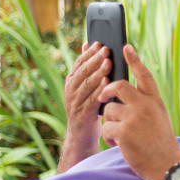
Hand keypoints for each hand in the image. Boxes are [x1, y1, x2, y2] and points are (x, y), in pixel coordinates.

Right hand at [60, 42, 110, 170]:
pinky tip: (108, 82)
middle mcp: (71, 90)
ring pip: (87, 84)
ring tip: (108, 62)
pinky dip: (99, 90)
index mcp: (72, 82)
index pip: (80, 63)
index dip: (89, 53)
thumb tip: (87, 44)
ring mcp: (75, 102)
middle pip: (83, 71)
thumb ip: (85, 67)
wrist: (81, 136)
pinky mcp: (83, 114)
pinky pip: (92, 99)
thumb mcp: (85, 87)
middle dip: (95, 59)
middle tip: (106, 49)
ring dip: (98, 72)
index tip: (100, 43)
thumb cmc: (87, 108)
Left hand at [99, 45, 179, 179]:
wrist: (167, 166)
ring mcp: (134, 118)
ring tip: (120, 136)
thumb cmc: (161, 144)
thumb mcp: (158, 118)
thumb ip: (144, 105)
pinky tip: (118, 144)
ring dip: (109, 123)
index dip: (134, 59)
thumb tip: (120, 97)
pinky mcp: (124, 132)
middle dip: (106, 91)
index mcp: (155, 101)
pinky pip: (106, 127)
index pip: (144, 75)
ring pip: (108, 110)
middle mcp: (145, 105)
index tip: (125, 46)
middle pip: (118, 86)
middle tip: (103, 98)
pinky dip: (109, 137)